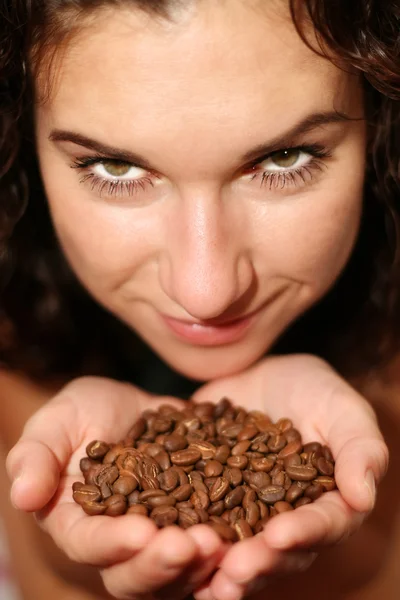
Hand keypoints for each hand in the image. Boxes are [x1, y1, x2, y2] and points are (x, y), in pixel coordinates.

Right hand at [6, 377, 225, 598]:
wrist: (137, 407)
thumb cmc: (87, 412)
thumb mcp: (58, 420)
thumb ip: (36, 454)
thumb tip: (21, 494)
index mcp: (78, 524)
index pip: (89, 544)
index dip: (112, 542)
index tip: (138, 532)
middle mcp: (120, 545)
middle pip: (136, 574)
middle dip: (163, 563)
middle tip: (192, 545)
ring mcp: (161, 541)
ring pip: (178, 573)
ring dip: (200, 566)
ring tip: (222, 544)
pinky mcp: (197, 528)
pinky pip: (214, 551)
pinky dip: (230, 552)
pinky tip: (253, 539)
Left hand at [191, 354, 388, 599]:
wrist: (259, 375)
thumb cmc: (312, 389)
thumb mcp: (341, 407)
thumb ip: (359, 448)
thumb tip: (362, 495)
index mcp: (327, 503)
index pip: (323, 525)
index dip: (304, 532)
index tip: (280, 534)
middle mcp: (287, 520)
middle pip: (278, 552)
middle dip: (257, 562)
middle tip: (234, 569)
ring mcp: (246, 516)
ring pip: (238, 552)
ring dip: (222, 567)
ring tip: (205, 578)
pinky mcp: (209, 503)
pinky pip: (199, 526)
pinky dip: (188, 542)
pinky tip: (168, 549)